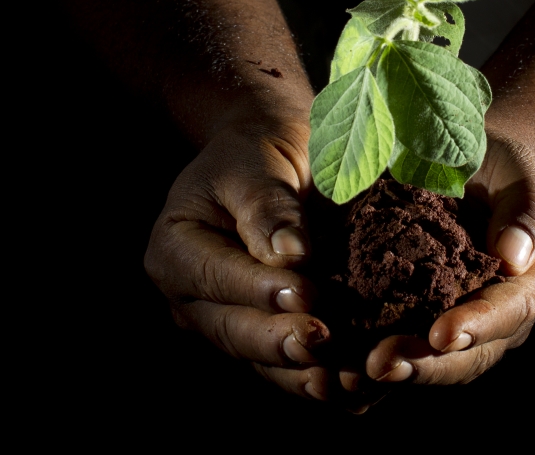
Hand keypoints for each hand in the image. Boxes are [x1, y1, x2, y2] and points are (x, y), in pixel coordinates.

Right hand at [143, 114, 380, 410]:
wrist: (272, 162)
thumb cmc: (258, 155)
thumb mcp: (255, 166)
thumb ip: (267, 208)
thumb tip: (290, 255)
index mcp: (176, 250)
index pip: (216, 277)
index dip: (260, 290)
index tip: (307, 293)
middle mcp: (194, 298)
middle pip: (234, 330)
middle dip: (281, 340)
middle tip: (324, 340)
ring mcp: (227, 323)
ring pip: (261, 360)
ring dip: (302, 374)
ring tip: (342, 379)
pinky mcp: (263, 337)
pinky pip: (287, 367)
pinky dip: (318, 378)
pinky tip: (352, 386)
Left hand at [364, 130, 534, 383]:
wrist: (470, 169)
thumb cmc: (502, 170)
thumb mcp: (524, 178)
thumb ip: (528, 212)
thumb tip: (514, 258)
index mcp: (530, 284)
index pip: (508, 312)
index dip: (476, 327)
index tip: (440, 336)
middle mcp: (497, 315)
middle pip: (469, 355)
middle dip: (426, 365)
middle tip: (380, 366)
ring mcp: (460, 321)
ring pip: (434, 361)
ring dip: (396, 369)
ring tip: (354, 373)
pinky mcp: (422, 317)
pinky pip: (402, 344)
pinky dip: (373, 355)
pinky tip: (340, 364)